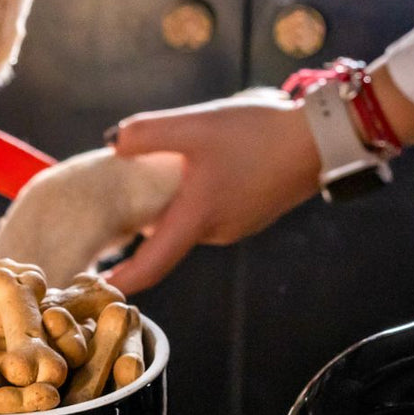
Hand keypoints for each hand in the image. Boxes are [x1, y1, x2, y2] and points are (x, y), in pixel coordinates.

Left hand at [105, 90, 320, 293]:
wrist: (322, 138)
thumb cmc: (260, 133)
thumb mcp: (197, 125)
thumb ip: (149, 133)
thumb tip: (113, 145)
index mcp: (198, 218)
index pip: (150, 265)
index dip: (120, 281)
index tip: (91, 289)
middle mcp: (216, 231)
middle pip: (166, 235)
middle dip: (143, 221)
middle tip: (115, 196)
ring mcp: (237, 224)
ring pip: (189, 218)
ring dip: (173, 200)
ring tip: (165, 167)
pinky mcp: (250, 212)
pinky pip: (210, 209)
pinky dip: (195, 195)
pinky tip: (202, 164)